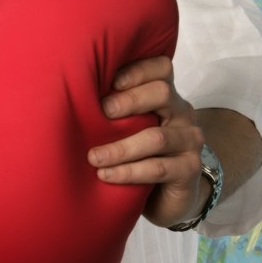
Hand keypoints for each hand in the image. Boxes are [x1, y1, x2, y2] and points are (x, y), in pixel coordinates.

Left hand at [87, 56, 208, 227]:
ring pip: (157, 137)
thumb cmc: (139, 154)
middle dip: (128, 100)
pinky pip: (158, 168)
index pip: (161, 67)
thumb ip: (114, 109)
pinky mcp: (190, 169)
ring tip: (93, 157)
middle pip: (162, 92)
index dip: (137, 70)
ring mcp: (190, 140)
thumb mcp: (128, 126)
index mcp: (167, 95)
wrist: (166, 195)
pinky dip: (128, 171)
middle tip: (101, 112)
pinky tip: (105, 174)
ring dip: (120, 147)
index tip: (110, 81)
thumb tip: (71, 93)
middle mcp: (183, 112)